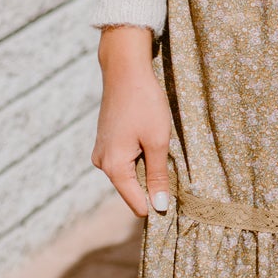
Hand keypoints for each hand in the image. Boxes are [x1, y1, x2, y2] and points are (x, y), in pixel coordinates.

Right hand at [92, 26, 173, 218]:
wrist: (125, 71)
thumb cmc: (145, 104)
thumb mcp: (158, 141)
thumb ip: (158, 176)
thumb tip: (159, 207)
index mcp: (113, 167)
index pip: (137, 203)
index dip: (157, 203)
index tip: (176, 198)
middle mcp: (102, 164)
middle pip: (133, 189)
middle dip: (153, 182)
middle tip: (170, 162)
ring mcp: (102, 152)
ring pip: (130, 174)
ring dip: (147, 167)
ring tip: (158, 145)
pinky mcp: (105, 142)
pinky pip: (125, 160)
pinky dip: (140, 156)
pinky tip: (149, 139)